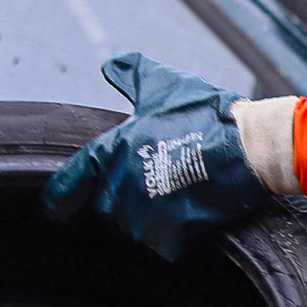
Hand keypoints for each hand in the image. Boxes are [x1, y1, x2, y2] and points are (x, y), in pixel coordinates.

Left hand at [43, 52, 271, 260]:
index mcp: (110, 151)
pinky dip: (175, 233)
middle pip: (108, 204)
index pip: (70, 182)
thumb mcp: (164, 86)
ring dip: (152, 215)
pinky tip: (191, 212)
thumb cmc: (208, 116)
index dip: (61, 197)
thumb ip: (132, 75)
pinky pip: (163, 242)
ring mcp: (142, 214)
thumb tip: (112, 64)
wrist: (249, 148)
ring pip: (135, 225)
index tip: (56, 207)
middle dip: (128, 196)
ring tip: (178, 193)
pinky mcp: (169, 234)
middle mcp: (118, 186)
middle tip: (158, 180)